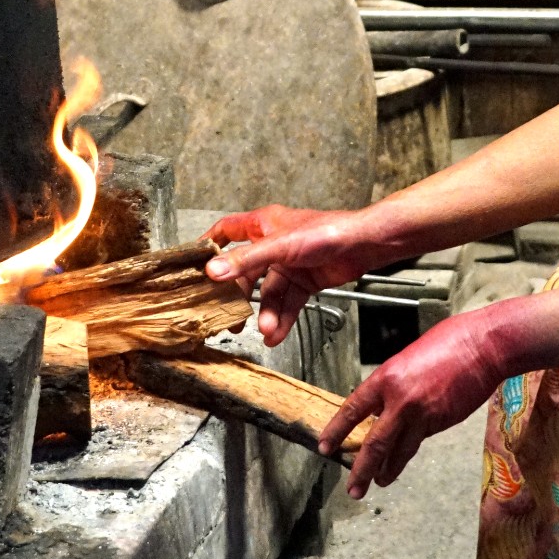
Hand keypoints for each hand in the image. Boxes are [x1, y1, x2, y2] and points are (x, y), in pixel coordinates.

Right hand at [205, 205, 392, 346]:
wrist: (363, 246)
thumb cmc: (327, 231)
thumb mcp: (280, 246)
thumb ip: (246, 260)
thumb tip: (213, 271)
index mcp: (263, 225)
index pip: (227, 231)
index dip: (210, 245)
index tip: (195, 264)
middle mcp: (273, 244)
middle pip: (246, 272)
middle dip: (238, 296)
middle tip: (228, 317)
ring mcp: (289, 265)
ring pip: (269, 293)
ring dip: (267, 313)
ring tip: (266, 330)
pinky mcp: (304, 282)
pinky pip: (287, 303)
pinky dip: (282, 318)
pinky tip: (277, 334)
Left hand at [319, 304, 521, 498]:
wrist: (483, 347)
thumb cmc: (449, 343)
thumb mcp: (408, 359)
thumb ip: (394, 385)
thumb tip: (384, 406)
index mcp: (386, 378)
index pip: (353, 409)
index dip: (337, 430)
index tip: (325, 447)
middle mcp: (400, 400)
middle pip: (375, 443)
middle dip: (361, 470)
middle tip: (352, 488)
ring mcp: (422, 415)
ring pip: (399, 451)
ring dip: (386, 471)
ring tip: (377, 483)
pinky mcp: (441, 423)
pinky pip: (420, 441)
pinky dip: (408, 453)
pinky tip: (401, 463)